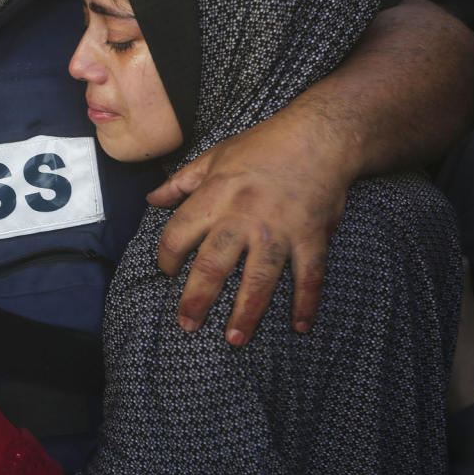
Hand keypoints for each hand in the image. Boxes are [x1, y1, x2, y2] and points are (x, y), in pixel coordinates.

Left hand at [148, 112, 352, 344]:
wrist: (321, 135)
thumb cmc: (264, 145)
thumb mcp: (215, 156)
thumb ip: (181, 182)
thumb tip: (152, 198)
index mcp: (215, 196)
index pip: (179, 234)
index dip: (167, 257)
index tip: (166, 273)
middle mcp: (244, 217)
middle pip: (214, 264)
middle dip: (197, 298)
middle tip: (187, 324)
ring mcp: (280, 230)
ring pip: (260, 278)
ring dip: (248, 311)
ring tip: (235, 339)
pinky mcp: (311, 237)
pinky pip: (310, 275)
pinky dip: (307, 302)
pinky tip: (300, 326)